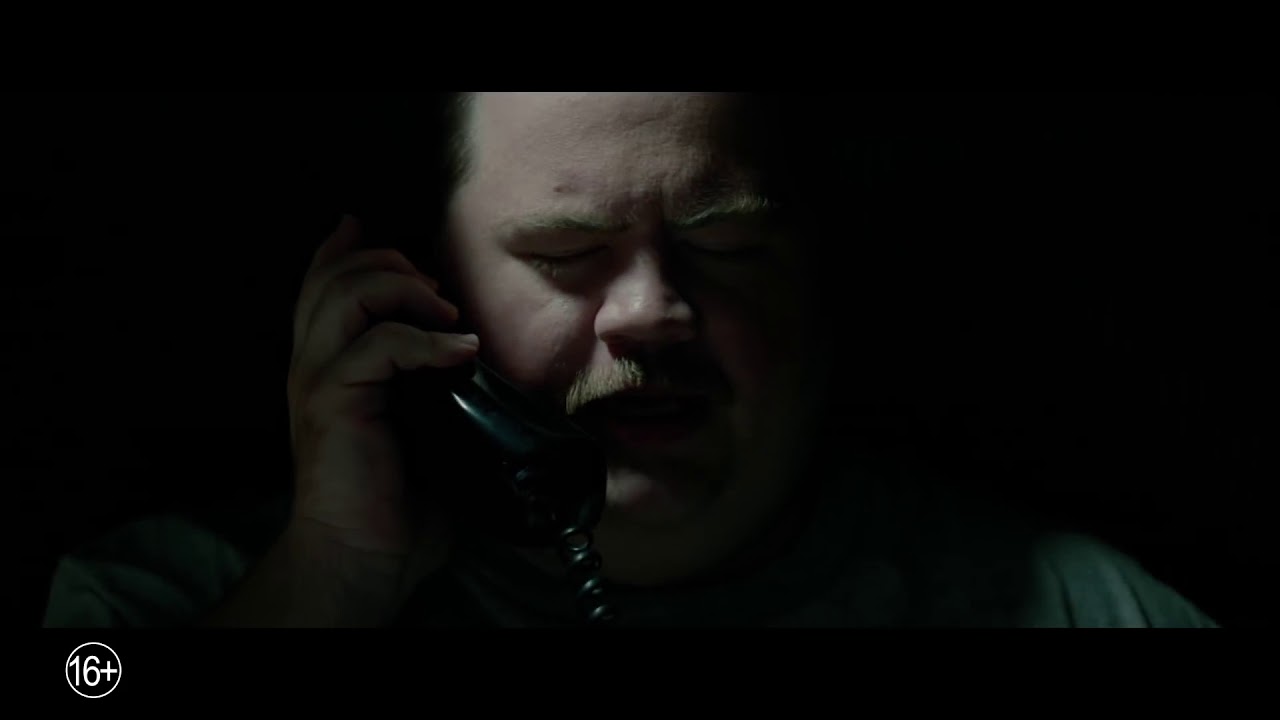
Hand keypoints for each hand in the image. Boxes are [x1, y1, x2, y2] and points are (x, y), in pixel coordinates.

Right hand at [285, 215, 476, 590]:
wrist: (364, 555)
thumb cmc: (396, 501)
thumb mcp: (417, 428)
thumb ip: (428, 385)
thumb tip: (473, 360)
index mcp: (325, 365)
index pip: (320, 285)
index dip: (344, 249)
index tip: (370, 229)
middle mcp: (312, 363)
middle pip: (334, 275)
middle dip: (389, 261)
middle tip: (434, 287)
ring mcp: (318, 379)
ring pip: (350, 293)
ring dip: (405, 288)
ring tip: (445, 311)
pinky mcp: (336, 400)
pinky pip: (380, 343)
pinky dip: (428, 341)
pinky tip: (462, 352)